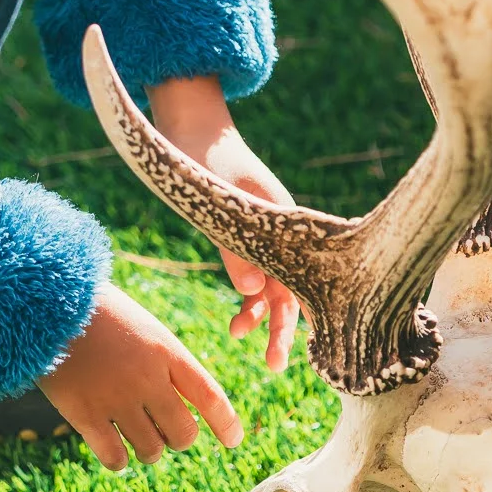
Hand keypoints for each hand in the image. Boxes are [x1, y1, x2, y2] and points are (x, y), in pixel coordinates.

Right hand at [38, 281, 243, 470]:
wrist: (48, 301)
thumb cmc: (99, 313)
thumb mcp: (144, 328)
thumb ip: (166, 365)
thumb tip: (183, 412)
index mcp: (166, 351)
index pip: (210, 396)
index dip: (226, 424)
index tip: (233, 441)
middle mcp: (148, 378)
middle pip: (184, 434)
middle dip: (178, 437)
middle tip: (165, 429)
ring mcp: (116, 398)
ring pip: (151, 451)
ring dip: (147, 449)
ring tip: (134, 433)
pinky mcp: (84, 414)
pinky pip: (115, 459)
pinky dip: (118, 458)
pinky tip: (111, 445)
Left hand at [148, 74, 300, 373]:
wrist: (191, 125)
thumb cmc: (205, 156)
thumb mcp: (218, 200)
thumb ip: (233, 247)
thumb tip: (253, 292)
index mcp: (284, 220)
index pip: (300, 278)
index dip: (296, 317)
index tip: (288, 351)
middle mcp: (280, 230)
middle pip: (290, 287)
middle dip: (284, 328)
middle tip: (274, 366)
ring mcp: (264, 233)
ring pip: (272, 284)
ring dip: (262, 315)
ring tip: (239, 338)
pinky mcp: (244, 234)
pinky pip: (254, 273)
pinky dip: (248, 297)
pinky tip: (237, 319)